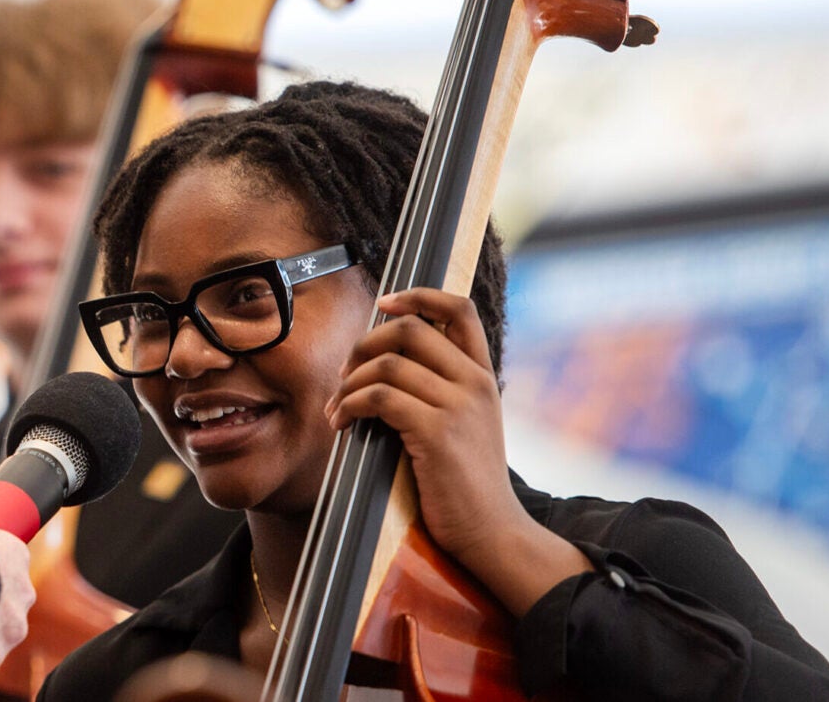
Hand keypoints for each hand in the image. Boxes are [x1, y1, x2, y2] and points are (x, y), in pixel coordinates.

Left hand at [324, 287, 587, 614]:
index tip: (383, 304)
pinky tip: (340, 422)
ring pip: (387, 363)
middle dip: (364, 343)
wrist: (492, 532)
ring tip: (336, 407)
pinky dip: (349, 405)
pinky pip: (378, 397)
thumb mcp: (466, 425)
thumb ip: (441, 389)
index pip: (459, 309)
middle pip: (410, 329)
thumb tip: (382, 362)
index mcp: (483, 376)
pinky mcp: (437, 432)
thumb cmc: (466, 484)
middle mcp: (475, 382)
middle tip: (344, 373)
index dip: (418, 295)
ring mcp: (458, 406)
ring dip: (348, 383)